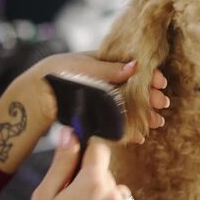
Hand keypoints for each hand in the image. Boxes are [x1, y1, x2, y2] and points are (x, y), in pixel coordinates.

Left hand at [0, 52, 168, 172]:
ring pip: (130, 108)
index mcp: (108, 63)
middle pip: (137, 90)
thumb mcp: (85, 67)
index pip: (136, 68)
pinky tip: (138, 136)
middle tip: (162, 106)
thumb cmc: (59, 72)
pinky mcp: (99, 115)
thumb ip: (110, 69)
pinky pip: (118, 122)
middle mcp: (109, 81)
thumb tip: (136, 66)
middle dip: (151, 98)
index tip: (161, 84)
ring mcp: (105, 98)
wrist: (38, 94)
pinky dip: (128, 129)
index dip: (150, 76)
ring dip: (144, 115)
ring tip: (156, 124)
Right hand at [18, 128, 139, 199]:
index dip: (85, 153)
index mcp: (91, 183)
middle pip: (105, 173)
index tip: (75, 163)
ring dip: (104, 199)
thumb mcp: (43, 198)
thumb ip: (61, 163)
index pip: (99, 148)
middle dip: (89, 181)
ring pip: (117, 192)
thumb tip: (70, 133)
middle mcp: (114, 196)